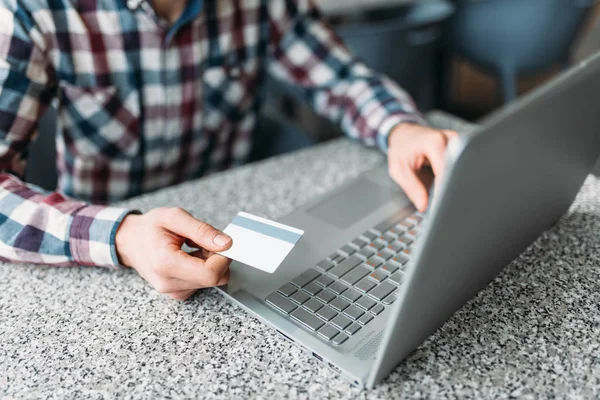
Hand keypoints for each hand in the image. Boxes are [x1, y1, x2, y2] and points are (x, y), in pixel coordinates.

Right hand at [115, 207, 232, 300]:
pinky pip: (203, 284)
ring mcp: (172, 291)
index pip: (210, 274)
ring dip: (210, 263)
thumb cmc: (149, 228)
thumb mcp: (174, 217)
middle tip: (204, 241)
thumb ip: (202, 230)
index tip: (222, 243)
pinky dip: (203, 269)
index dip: (223, 258)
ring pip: (211, 282)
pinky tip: (191, 257)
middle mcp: (168, 283)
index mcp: (166, 263)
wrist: (130, 241)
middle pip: (214, 279)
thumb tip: (226, 243)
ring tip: (193, 247)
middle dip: (217, 258)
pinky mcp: (177, 293)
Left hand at [387, 123, 457, 211]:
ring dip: (452, 181)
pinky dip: (453, 175)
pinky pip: (461, 164)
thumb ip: (412, 188)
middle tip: (439, 200)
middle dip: (448, 187)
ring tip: (439, 186)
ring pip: (461, 168)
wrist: (404, 134)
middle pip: (457, 169)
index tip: (438, 204)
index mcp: (434, 142)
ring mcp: (457, 141)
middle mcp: (450, 139)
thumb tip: (424, 206)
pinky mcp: (461, 146)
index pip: (446, 172)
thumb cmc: (400, 149)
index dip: (443, 191)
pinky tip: (445, 180)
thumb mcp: (399, 170)